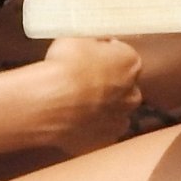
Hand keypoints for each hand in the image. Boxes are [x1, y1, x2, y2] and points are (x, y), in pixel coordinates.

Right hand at [30, 37, 143, 154]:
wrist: (49, 103)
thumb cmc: (64, 65)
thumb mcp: (76, 38)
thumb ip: (91, 43)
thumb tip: (94, 44)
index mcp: (130, 63)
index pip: (123, 56)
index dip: (107, 56)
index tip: (91, 58)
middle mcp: (132, 93)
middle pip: (124, 87)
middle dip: (110, 85)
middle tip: (84, 82)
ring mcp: (119, 121)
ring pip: (115, 112)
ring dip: (102, 109)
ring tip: (76, 105)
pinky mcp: (104, 142)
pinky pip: (100, 133)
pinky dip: (91, 129)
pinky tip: (73, 123)